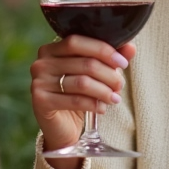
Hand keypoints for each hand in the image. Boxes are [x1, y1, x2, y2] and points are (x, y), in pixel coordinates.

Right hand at [30, 36, 136, 168]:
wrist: (62, 127)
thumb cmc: (78, 95)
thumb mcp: (95, 74)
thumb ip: (110, 59)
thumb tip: (130, 47)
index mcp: (51, 49)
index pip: (77, 42)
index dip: (103, 50)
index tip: (122, 63)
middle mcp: (41, 63)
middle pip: (84, 63)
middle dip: (109, 74)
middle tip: (120, 85)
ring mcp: (38, 82)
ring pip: (82, 82)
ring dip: (104, 90)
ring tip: (115, 98)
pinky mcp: (41, 101)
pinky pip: (75, 100)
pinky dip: (94, 104)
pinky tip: (102, 108)